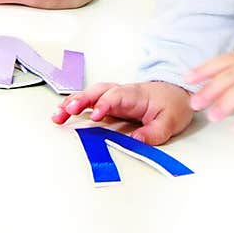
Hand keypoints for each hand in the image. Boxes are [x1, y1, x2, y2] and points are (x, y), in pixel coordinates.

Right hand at [52, 80, 192, 144]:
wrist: (176, 93)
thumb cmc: (172, 104)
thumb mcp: (171, 120)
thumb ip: (155, 132)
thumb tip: (137, 140)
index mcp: (136, 95)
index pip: (117, 96)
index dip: (106, 104)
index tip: (96, 115)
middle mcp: (122, 93)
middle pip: (98, 92)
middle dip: (82, 100)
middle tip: (67, 111)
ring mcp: (114, 97)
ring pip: (91, 95)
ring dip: (73, 102)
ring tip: (57, 116)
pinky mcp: (110, 104)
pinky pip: (90, 101)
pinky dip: (75, 105)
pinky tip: (62, 114)